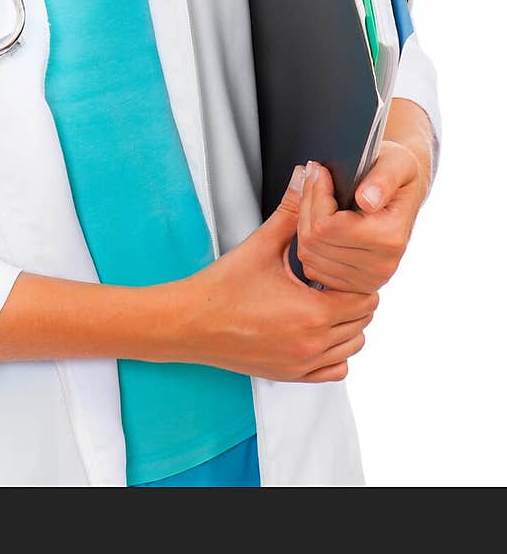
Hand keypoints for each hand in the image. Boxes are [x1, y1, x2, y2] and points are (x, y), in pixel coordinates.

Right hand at [170, 166, 378, 382]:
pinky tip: (315, 328)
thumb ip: (290, 211)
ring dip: (347, 323)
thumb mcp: (261, 245)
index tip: (339, 265)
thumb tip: (306, 177)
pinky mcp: (291, 375)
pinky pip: (335, 370)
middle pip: (362, 320)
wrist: (190, 322)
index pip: (364, 297)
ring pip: (353, 346)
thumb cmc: (222, 287)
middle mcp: (312, 343)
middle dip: (352, 296)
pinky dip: (334, 351)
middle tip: (330, 278)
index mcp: (311, 311)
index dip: (355, 277)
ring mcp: (303, 363)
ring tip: (322, 300)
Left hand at [296, 143, 427, 293]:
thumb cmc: (398, 174)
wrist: (404, 193)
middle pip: (314, 241)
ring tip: (315, 199)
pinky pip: (313, 269)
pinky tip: (319, 223)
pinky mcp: (355, 286)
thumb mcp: (396, 163)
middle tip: (312, 180)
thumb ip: (383, 179)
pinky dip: (308, 245)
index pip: (327, 225)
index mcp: (391, 237)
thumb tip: (367, 200)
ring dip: (304, 223)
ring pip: (309, 255)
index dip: (317, 194)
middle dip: (307, 205)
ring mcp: (369, 279)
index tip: (319, 171)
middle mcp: (382, 265)